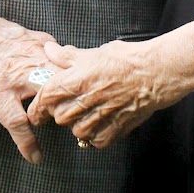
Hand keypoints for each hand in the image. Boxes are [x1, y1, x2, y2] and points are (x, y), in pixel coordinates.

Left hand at [27, 21, 193, 148]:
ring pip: (76, 131)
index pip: (44, 100)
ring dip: (78, 125)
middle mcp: (84, 101)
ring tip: (87, 114)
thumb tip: (48, 50)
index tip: (36, 112)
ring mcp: (100, 117)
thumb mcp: (93, 53)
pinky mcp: (115, 129)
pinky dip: (96, 136)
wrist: (157, 72)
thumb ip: (67, 56)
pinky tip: (101, 125)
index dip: (36, 108)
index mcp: (74, 80)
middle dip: (60, 113)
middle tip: (69, 106)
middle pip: (59, 117)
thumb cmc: (127, 59)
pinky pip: (96, 141)